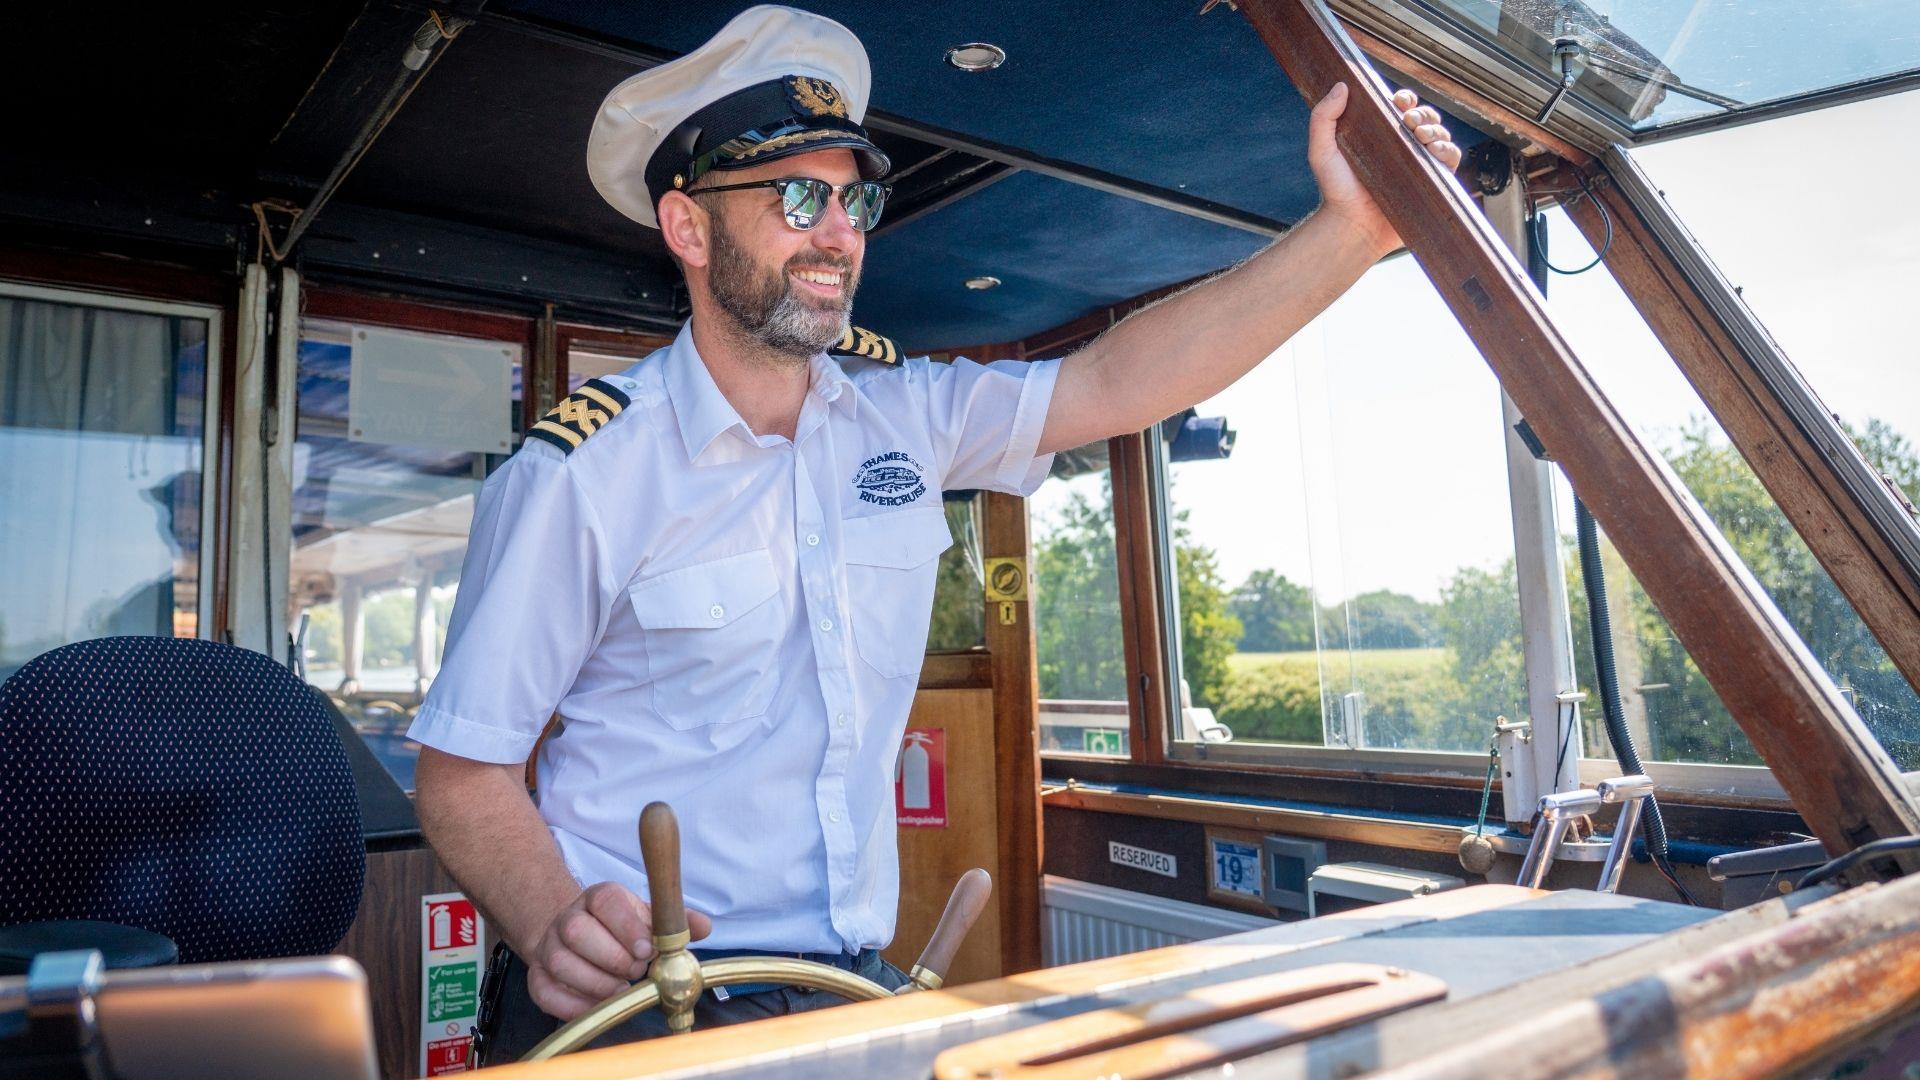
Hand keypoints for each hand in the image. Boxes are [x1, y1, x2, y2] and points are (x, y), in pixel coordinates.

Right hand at [524, 881, 713, 1020]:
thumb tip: (704, 927)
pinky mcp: (538, 976)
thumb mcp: (648, 918)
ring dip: (596, 982)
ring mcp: (548, 947)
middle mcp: (568, 918)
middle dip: (612, 957)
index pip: (606, 901)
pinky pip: (546, 992)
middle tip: (635, 972)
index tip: (647, 949)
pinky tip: (598, 1006)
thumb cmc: (620, 930)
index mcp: (598, 898)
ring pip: (561, 962)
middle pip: (577, 932)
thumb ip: (675, 922)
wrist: (575, 936)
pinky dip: (573, 1005)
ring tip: (621, 990)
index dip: (627, 927)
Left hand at [1308, 83, 1461, 257]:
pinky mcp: (1432, 183)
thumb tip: (1341, 85)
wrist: (1351, 226)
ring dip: (1435, 130)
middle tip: (1409, 122)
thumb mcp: (1322, 151)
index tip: (1399, 102)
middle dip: (1423, 114)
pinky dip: (1448, 151)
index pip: (1402, 108)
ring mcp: (1419, 165)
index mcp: (1381, 134)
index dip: (1406, 99)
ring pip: (1441, 136)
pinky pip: (1450, 161)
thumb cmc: (1335, 191)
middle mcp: (1403, 147)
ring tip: (1420, 137)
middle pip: (1426, 118)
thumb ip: (1323, 118)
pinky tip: (1434, 152)